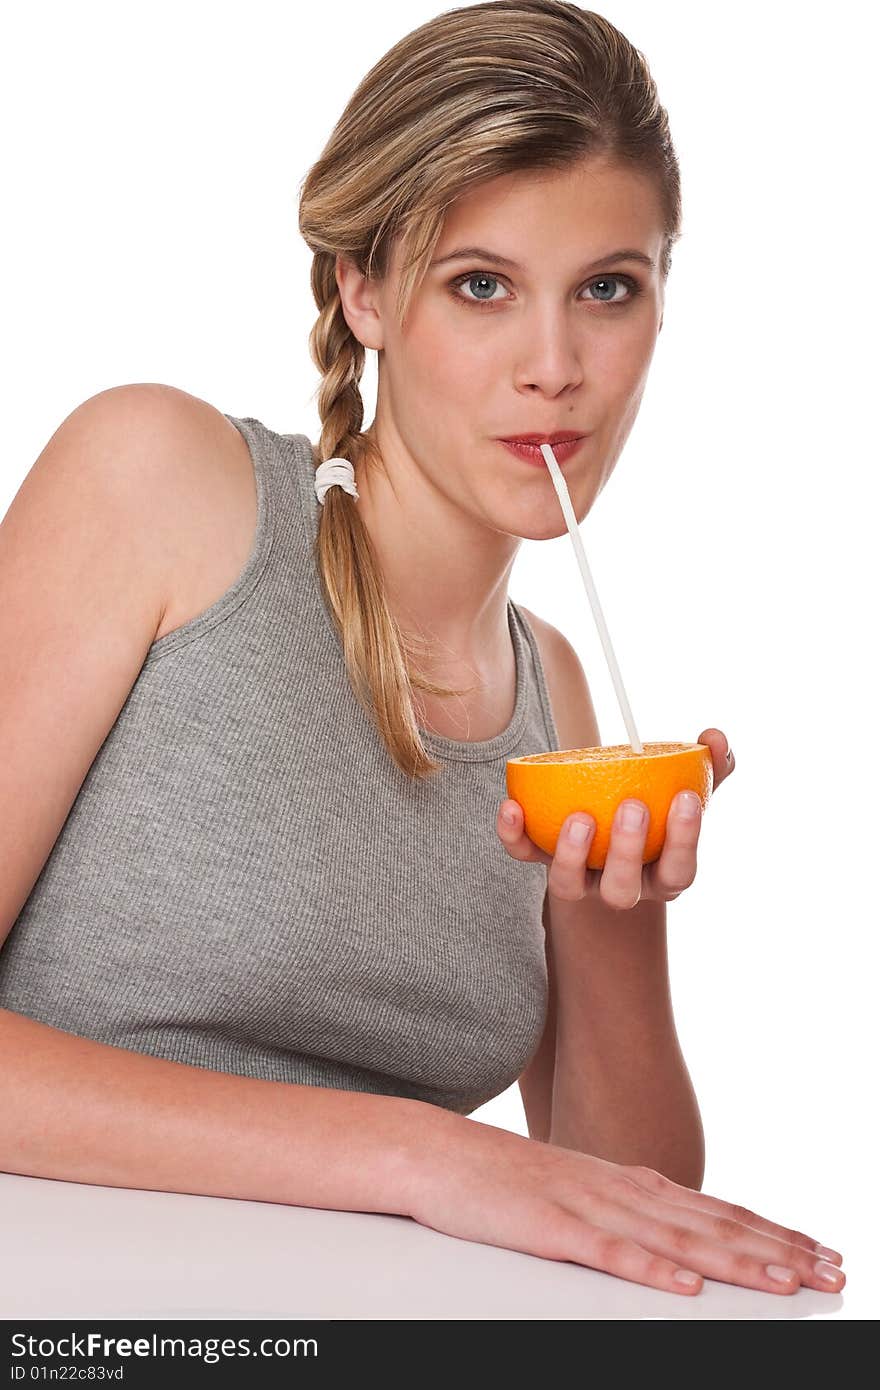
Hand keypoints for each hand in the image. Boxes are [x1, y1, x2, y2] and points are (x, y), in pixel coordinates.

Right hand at [406, 1111, 844, 1296]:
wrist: (438, 1153)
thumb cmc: (507, 1179)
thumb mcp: (581, 1190)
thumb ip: (631, 1210)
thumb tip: (681, 1235)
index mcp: (631, 1184)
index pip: (718, 1210)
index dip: (774, 1231)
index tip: (822, 1250)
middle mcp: (622, 1191)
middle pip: (714, 1225)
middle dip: (778, 1250)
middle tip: (832, 1270)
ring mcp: (587, 1207)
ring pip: (675, 1240)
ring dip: (735, 1262)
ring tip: (785, 1281)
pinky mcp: (550, 1229)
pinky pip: (608, 1254)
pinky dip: (651, 1272)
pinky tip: (685, 1287)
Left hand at [497, 728, 735, 910]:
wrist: (611, 823)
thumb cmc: (659, 806)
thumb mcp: (687, 788)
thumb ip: (709, 765)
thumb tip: (714, 737)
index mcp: (661, 875)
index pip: (678, 872)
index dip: (684, 841)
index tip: (685, 797)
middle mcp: (620, 886)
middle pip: (622, 891)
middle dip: (628, 852)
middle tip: (632, 805)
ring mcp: (578, 880)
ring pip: (569, 886)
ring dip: (571, 854)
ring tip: (580, 816)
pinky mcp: (542, 862)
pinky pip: (524, 855)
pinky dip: (514, 835)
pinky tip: (512, 804)